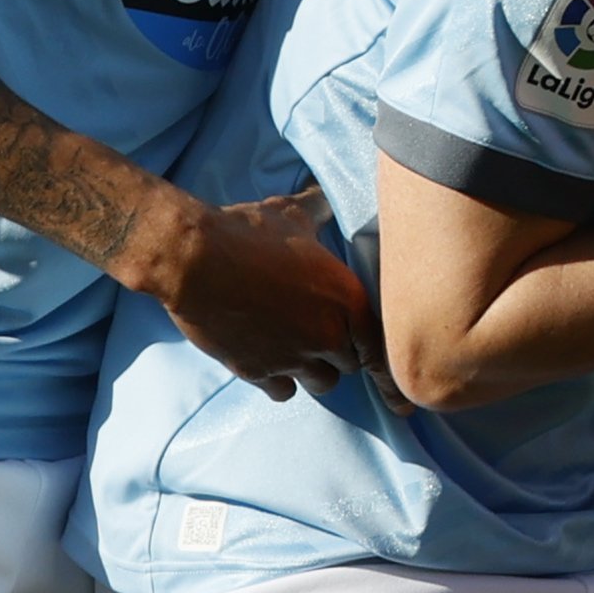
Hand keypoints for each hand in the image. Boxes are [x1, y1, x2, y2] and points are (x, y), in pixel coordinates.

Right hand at [151, 187, 371, 396]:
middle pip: (350, 365)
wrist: (197, 260)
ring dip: (314, 371)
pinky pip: (284, 392)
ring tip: (301, 352)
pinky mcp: (259, 371)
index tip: (397, 397)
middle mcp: (328, 335)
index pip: (382, 350)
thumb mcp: (291, 216)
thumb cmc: (248, 233)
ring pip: (321, 383)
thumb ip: (317, 210)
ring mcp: (293, 357)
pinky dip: (281, 382)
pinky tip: (273, 366)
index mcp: (348, 300)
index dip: (386, 370)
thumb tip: (325, 196)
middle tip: (325, 337)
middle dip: (340, 353)